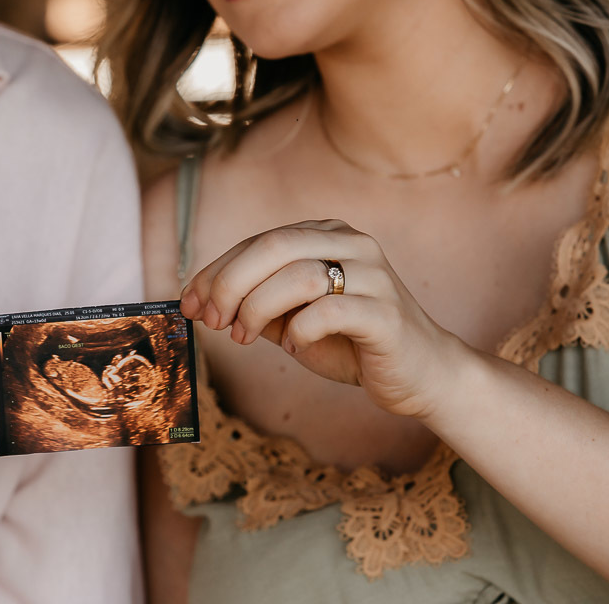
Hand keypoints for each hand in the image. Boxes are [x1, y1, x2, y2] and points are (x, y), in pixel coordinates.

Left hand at [180, 220, 465, 419]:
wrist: (420, 373)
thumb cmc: (351, 341)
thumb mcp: (293, 317)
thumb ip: (256, 302)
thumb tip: (202, 300)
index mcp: (326, 235)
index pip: (258, 241)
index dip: (216, 271)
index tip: (189, 303)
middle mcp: (352, 243)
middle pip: (273, 247)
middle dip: (230, 284)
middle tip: (212, 320)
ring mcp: (374, 275)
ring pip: (298, 274)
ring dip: (257, 309)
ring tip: (246, 338)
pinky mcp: (386, 313)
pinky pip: (329, 311)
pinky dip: (300, 330)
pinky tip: (296, 347)